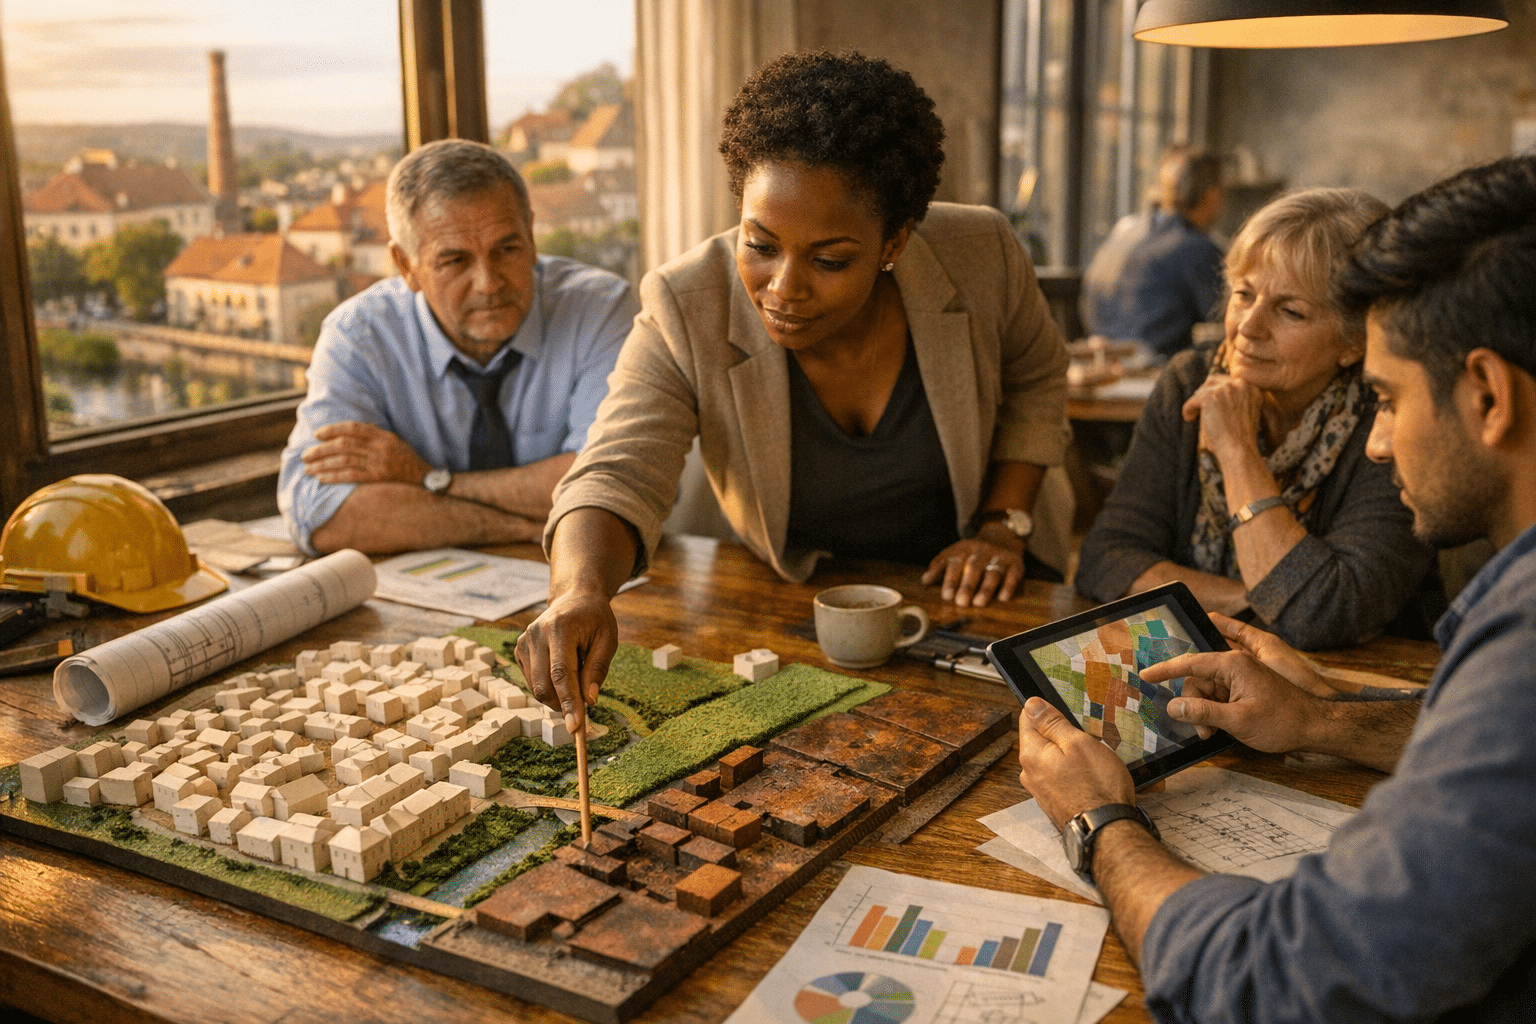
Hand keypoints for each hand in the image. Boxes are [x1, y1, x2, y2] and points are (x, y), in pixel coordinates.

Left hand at [302, 421, 430, 485]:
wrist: (425, 479)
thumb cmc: (407, 460)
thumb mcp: (393, 441)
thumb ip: (374, 435)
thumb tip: (350, 431)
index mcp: (383, 435)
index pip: (352, 428)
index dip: (332, 430)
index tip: (317, 435)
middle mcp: (380, 447)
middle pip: (344, 445)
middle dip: (321, 450)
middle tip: (305, 455)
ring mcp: (379, 463)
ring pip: (344, 460)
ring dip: (323, 464)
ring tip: (309, 469)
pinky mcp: (378, 478)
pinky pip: (351, 476)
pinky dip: (334, 476)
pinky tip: (321, 478)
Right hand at [514, 587, 617, 731]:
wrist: (574, 598)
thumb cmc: (595, 619)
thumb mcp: (608, 639)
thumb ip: (598, 668)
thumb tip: (589, 700)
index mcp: (560, 628)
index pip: (562, 673)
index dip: (568, 701)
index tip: (575, 726)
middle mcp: (536, 634)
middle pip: (544, 684)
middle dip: (563, 705)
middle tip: (581, 712)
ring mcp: (524, 642)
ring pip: (537, 687)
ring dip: (557, 696)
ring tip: (576, 675)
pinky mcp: (519, 649)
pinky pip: (533, 681)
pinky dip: (549, 687)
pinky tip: (562, 670)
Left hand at [921, 530, 1023, 607]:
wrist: (1001, 534)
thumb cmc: (973, 551)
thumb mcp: (955, 552)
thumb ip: (940, 566)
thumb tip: (925, 581)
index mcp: (964, 549)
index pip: (955, 563)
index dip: (950, 579)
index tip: (946, 595)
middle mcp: (981, 551)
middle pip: (974, 568)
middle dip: (967, 586)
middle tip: (961, 602)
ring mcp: (999, 556)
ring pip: (993, 572)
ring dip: (986, 588)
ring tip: (979, 603)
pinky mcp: (1015, 563)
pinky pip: (1013, 575)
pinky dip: (1008, 586)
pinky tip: (1002, 598)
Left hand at [1016, 697, 1135, 829]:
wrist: (1107, 830)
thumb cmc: (1097, 787)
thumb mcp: (1078, 743)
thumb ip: (1052, 723)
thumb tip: (1031, 703)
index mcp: (1031, 754)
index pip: (1028, 717)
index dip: (1047, 709)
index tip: (1065, 710)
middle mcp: (1030, 772)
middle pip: (1041, 738)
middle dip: (1061, 733)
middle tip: (1086, 735)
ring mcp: (1041, 789)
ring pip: (1052, 758)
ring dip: (1070, 753)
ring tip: (1093, 757)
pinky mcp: (1055, 800)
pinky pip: (1060, 776)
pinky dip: (1074, 771)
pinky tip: (1091, 774)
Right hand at [1140, 614, 1330, 750]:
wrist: (1316, 727)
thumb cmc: (1283, 721)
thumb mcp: (1238, 720)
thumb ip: (1202, 712)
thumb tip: (1174, 706)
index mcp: (1233, 663)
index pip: (1190, 663)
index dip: (1164, 670)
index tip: (1145, 675)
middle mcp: (1235, 665)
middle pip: (1197, 680)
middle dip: (1192, 705)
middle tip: (1201, 731)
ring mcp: (1241, 677)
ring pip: (1206, 691)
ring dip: (1204, 712)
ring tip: (1213, 733)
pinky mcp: (1246, 689)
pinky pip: (1219, 696)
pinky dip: (1215, 712)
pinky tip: (1220, 727)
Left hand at [1182, 373, 1264, 460]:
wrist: (1238, 448)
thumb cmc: (1242, 438)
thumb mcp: (1245, 413)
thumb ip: (1236, 400)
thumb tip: (1214, 394)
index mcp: (1253, 387)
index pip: (1229, 382)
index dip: (1217, 391)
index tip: (1212, 402)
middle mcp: (1241, 383)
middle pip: (1214, 381)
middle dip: (1205, 393)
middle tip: (1199, 405)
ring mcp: (1225, 388)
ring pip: (1203, 390)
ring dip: (1197, 402)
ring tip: (1194, 414)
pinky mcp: (1210, 396)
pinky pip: (1193, 400)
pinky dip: (1189, 408)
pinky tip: (1189, 417)